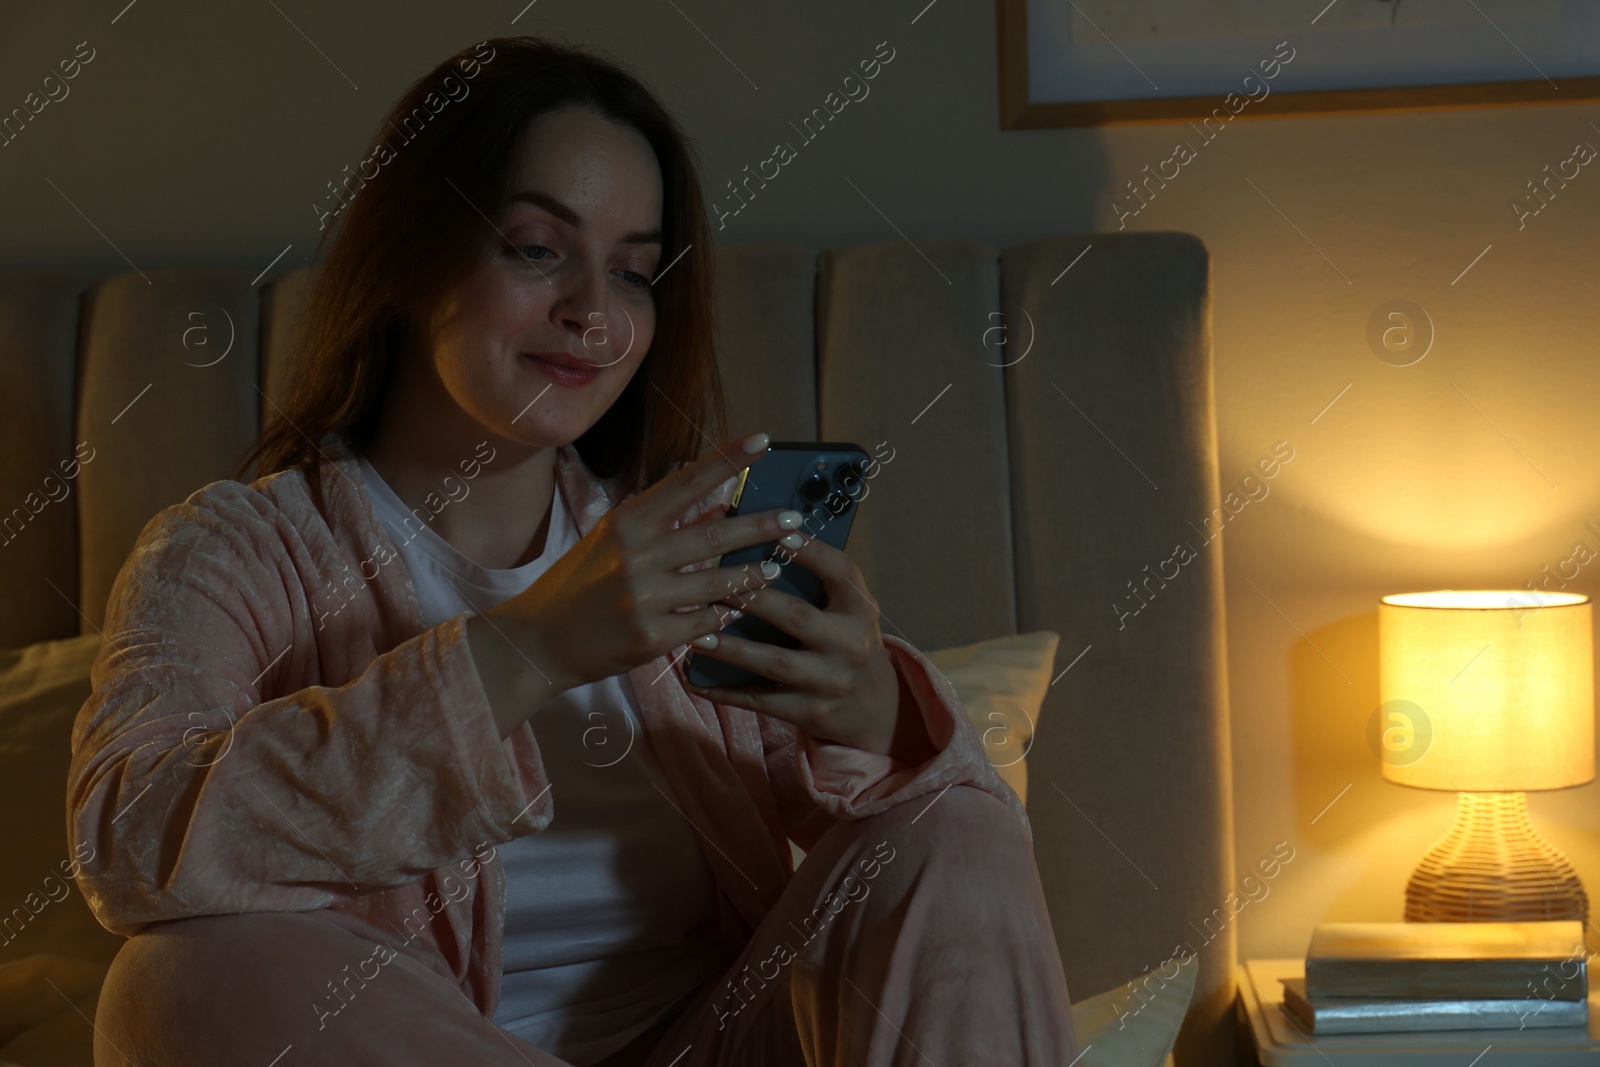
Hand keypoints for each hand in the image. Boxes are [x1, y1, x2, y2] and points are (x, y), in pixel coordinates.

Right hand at [484, 431, 799, 698]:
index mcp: (626, 522)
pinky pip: (705, 621)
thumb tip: (716, 506)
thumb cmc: (576, 588)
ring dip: (752, 574)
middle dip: (761, 524)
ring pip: (717, 580)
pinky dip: (724, 614)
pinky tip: (737, 610)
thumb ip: (659, 524)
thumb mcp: (610, 543)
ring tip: (776, 567)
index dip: (727, 459)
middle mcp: (636, 554)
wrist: (537, 642)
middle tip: (795, 519)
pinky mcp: (651, 635)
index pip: (686, 481)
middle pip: (714, 532)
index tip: (762, 440)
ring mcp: (644, 596)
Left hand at [681, 531, 909, 758]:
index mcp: (860, 609)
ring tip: (697, 637)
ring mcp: (830, 681)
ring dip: (733, 649)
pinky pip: (762, 701)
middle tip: (716, 587)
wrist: (872, 706)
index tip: (780, 534)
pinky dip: (727, 692)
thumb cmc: (846, 640)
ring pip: (775, 663)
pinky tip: (697, 681)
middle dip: (754, 601)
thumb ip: (819, 579)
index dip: (813, 553)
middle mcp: (849, 644)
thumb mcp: (849, 609)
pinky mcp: (811, 712)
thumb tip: (764, 537)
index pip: (842, 573)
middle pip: (797, 617)